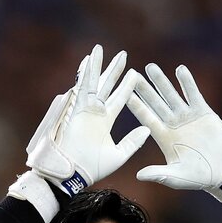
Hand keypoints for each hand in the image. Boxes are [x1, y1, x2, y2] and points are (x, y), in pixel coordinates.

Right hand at [26, 45, 148, 195]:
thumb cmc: (93, 168)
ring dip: (97, 66)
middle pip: (106, 86)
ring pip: (92, 83)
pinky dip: (84, 74)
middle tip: (122, 54)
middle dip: (113, 70)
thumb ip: (132, 142)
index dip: (127, 87)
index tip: (135, 73)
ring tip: (100, 49)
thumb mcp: (119, 155)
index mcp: (106, 122)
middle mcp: (95, 113)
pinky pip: (81, 88)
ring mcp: (84, 110)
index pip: (119, 99)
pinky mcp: (74, 109)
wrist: (73, 173)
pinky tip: (88, 60)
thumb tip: (147, 130)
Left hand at [127, 64, 221, 202]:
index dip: (137, 107)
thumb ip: (159, 174)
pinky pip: (193, 94)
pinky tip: (180, 70)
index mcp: (163, 137)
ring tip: (151, 68)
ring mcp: (187, 117)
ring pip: (171, 95)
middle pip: (155, 103)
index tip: (125, 95)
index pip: (147, 119)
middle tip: (132, 74)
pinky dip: (187, 83)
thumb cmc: (198, 177)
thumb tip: (138, 175)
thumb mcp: (176, 177)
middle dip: (144, 89)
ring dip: (162, 82)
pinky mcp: (203, 112)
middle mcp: (172, 124)